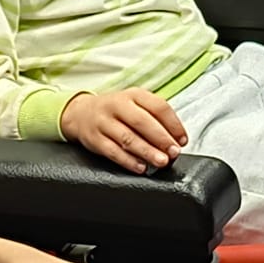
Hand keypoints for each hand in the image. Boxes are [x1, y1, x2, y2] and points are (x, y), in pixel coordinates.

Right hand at [60, 89, 186, 173]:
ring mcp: (104, 122)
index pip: (158, 106)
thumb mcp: (135, 104)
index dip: (174, 124)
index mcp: (133, 95)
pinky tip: (140, 167)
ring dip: (147, 151)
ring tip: (161, 161)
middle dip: (161, 138)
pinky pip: (112, 151)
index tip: (182, 139)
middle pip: (142, 121)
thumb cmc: (116, 111)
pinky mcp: (94, 139)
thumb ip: (155, 117)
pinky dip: (128, 161)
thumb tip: (176, 138)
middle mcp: (118, 105)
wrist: (81, 113)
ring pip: (128, 138)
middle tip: (174, 152)